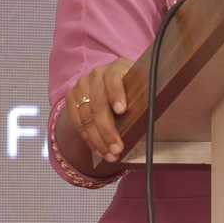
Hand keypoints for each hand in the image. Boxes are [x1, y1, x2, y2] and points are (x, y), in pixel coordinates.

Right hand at [58, 57, 146, 176]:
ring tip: (110, 154)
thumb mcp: (144, 89)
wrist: (115, 84)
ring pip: (86, 116)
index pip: (114, 78)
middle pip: (98, 104)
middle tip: (117, 147)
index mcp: (117, 68)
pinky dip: (88, 138)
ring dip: (98, 139)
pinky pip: (77, 121)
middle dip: (107, 130)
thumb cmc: (134, 90)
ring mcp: (82, 85)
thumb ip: (146, 98)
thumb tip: (151, 116)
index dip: (117, 94)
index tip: (121, 110)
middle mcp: (97, 74)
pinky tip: (98, 149)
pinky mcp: (73, 97)